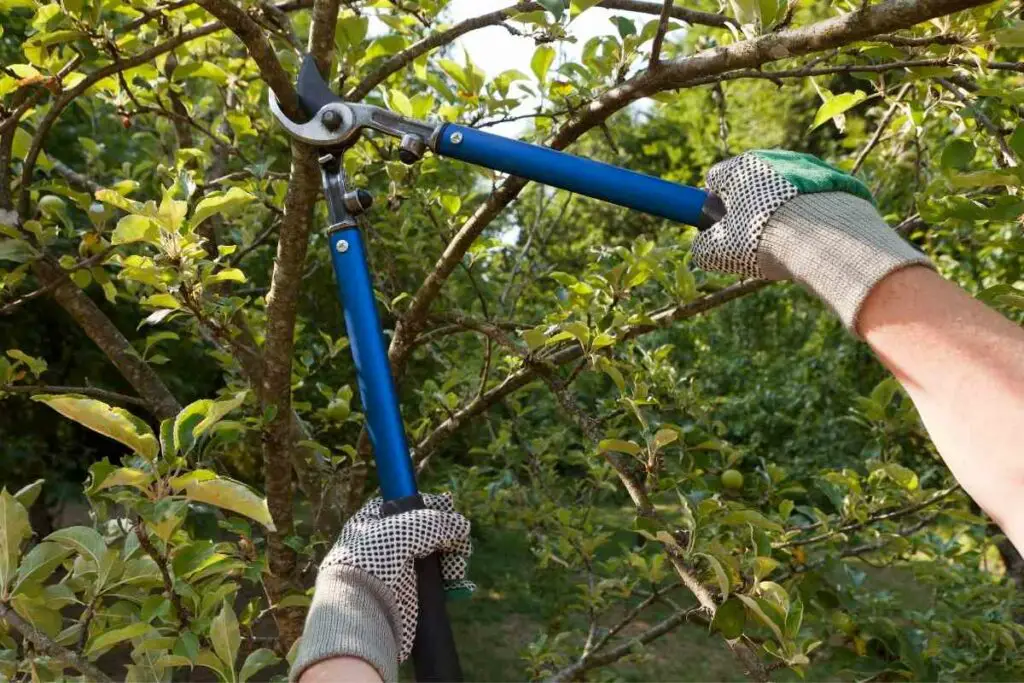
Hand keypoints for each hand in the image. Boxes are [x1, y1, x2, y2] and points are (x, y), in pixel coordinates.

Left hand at [291, 493, 472, 682]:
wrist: (361, 608)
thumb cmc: (375, 559)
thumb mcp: (407, 528)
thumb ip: (437, 522)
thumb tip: (462, 524)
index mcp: (373, 522)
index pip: (406, 505)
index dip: (430, 505)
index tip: (450, 507)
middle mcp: (385, 544)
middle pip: (427, 533)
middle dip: (448, 537)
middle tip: (460, 545)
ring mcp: (398, 571)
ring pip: (436, 559)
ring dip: (453, 560)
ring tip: (457, 569)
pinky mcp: (410, 595)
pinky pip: (438, 585)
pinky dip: (452, 584)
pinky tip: (461, 587)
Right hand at [691, 149, 931, 330]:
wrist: (827, 239)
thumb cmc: (764, 240)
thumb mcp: (720, 252)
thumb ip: (703, 247)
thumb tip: (703, 248)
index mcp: (740, 167)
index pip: (716, 179)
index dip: (714, 204)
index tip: (721, 226)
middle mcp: (774, 157)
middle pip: (752, 183)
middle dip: (750, 207)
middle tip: (754, 239)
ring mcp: (808, 166)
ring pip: (784, 190)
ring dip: (781, 210)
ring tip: (789, 242)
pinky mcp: (837, 180)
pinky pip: (814, 197)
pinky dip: (811, 214)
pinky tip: (813, 237)